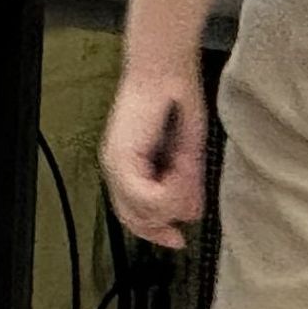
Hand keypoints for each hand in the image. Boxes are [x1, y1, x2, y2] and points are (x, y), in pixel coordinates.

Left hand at [101, 57, 209, 247]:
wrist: (166, 68)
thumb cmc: (177, 98)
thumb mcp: (187, 151)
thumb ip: (185, 185)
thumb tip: (192, 214)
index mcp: (128, 168)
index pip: (135, 216)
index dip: (156, 232)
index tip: (179, 240)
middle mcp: (115, 171)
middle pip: (137, 220)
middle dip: (169, 215)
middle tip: (192, 198)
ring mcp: (115, 166)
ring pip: (143, 212)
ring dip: (174, 197)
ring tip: (188, 167)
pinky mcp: (121, 160)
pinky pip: (147, 196)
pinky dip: (171, 187)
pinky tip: (182, 166)